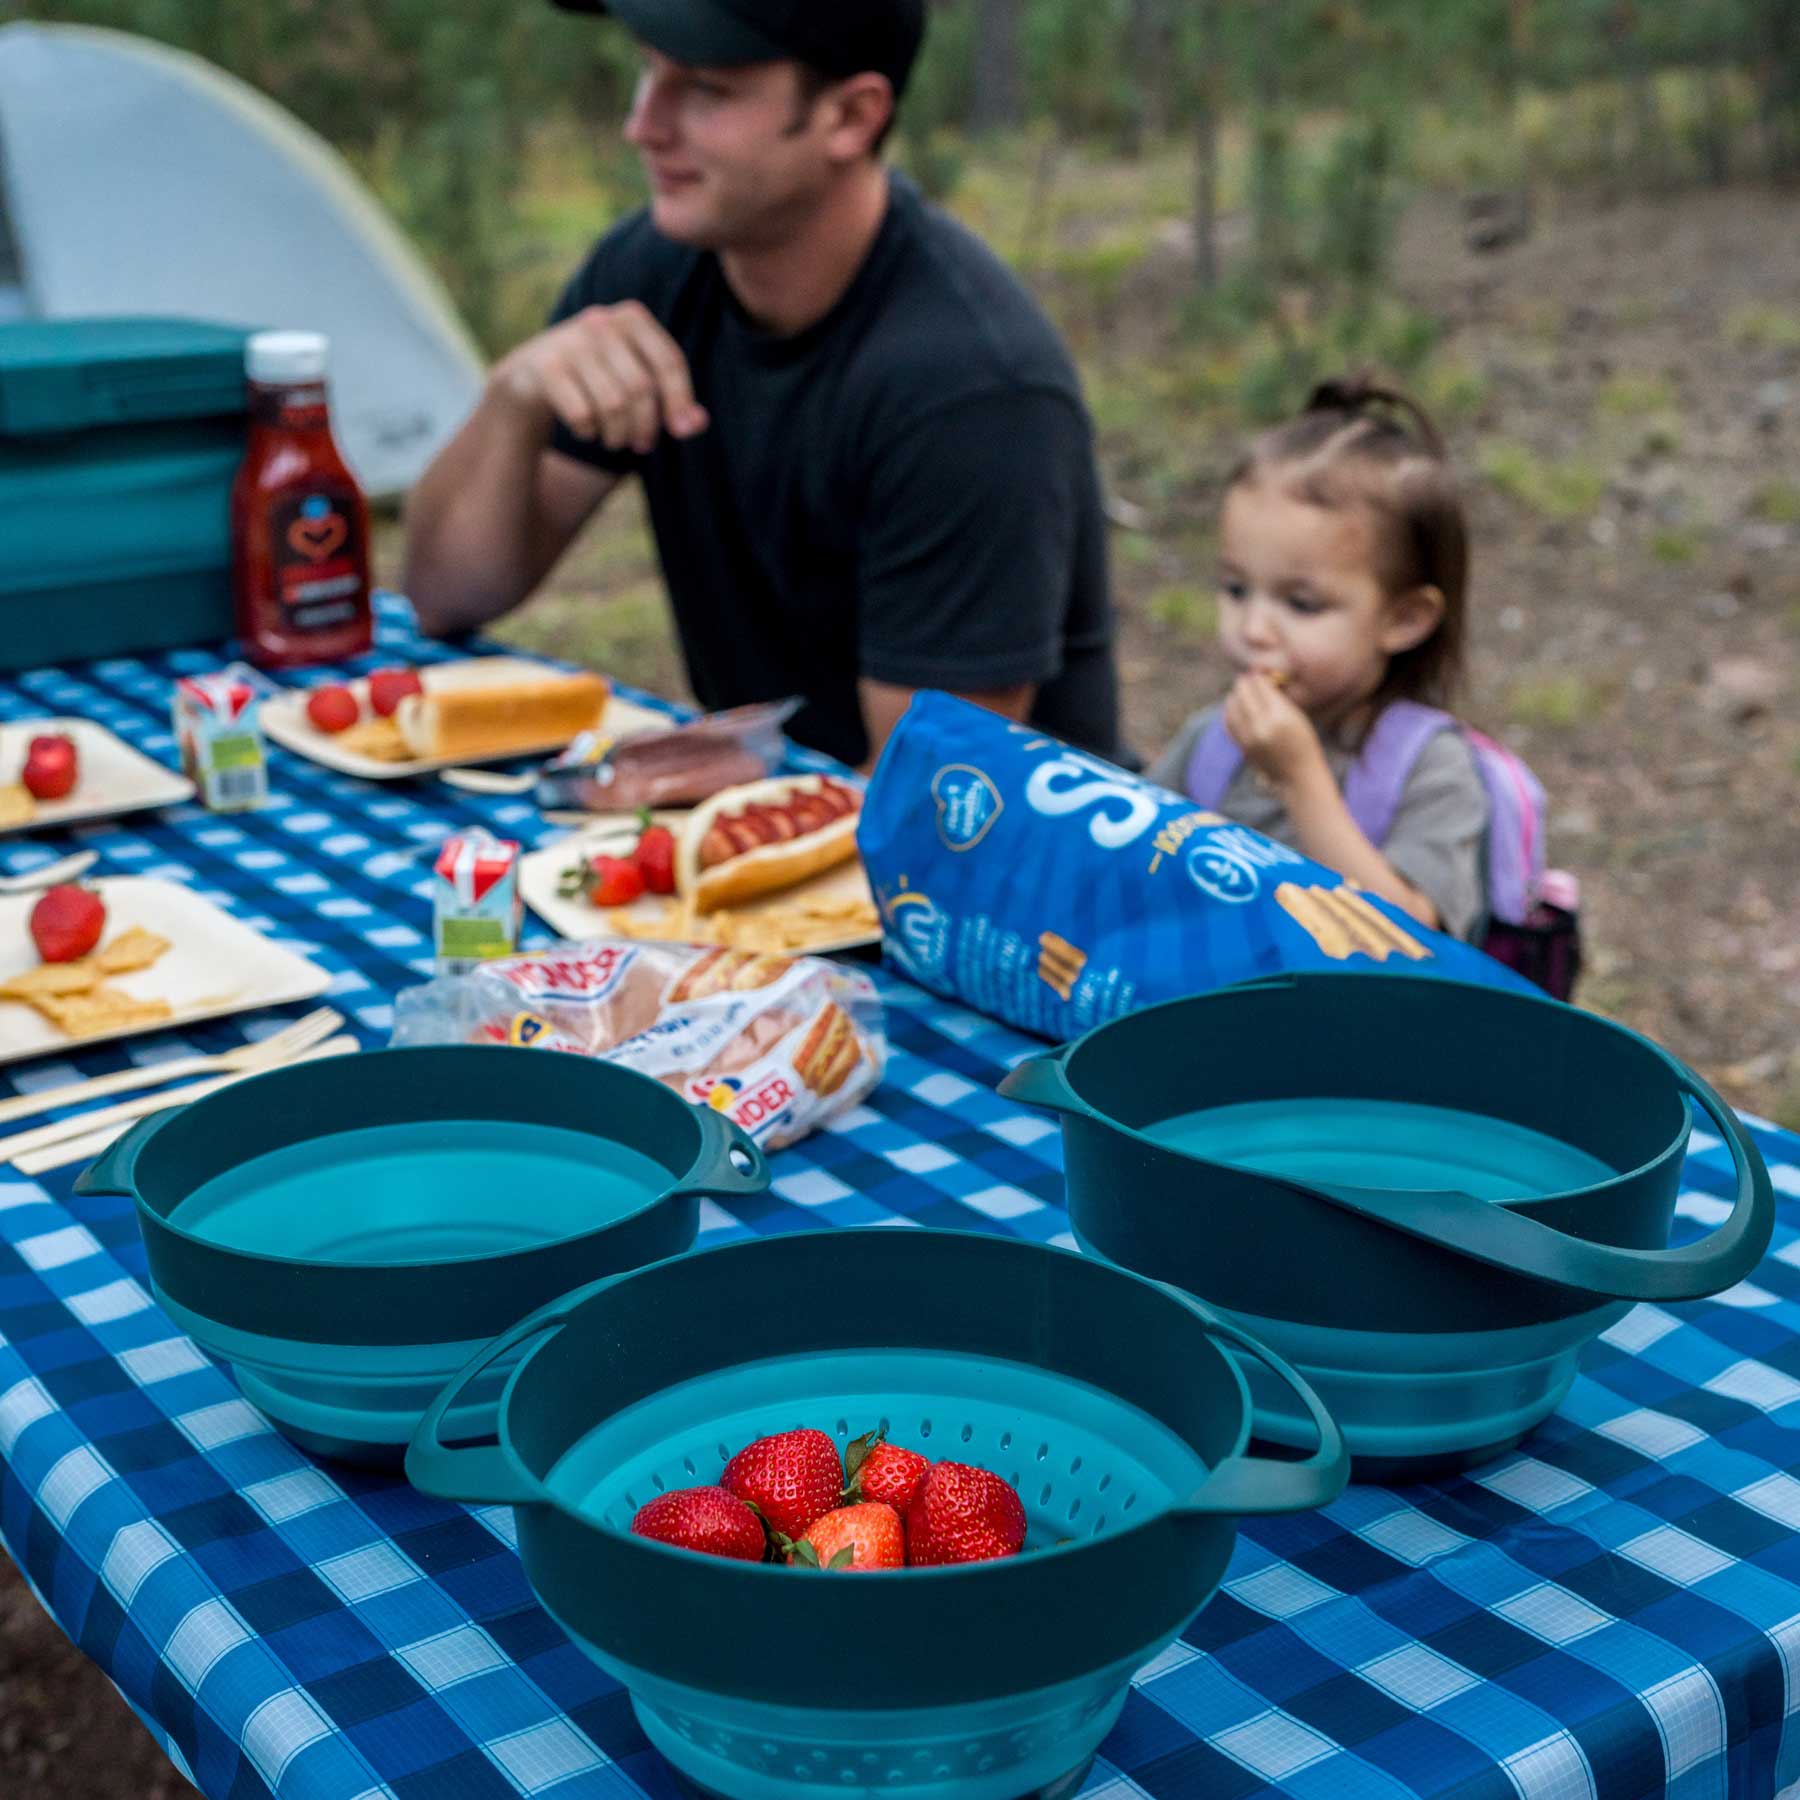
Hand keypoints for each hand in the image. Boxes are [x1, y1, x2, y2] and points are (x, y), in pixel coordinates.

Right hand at [489, 302, 709, 455]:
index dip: (680, 401)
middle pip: (641, 389)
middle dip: (645, 426)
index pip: (669, 362)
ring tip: (615, 440)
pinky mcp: (546, 366)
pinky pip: (582, 414)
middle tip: (641, 444)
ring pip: (613, 405)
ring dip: (618, 434)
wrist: (532, 374)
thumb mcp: (637, 380)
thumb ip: (673, 400)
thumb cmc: (599, 378)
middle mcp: (602, 322)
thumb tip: (697, 423)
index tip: (681, 432)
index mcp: (632, 318)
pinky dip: (588, 431)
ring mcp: (571, 341)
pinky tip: (586, 429)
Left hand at [1222, 672, 1326, 791]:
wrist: (1298, 775)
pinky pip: (1228, 723)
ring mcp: (1249, 738)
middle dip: (1244, 683)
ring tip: (1240, 691)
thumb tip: (1258, 679)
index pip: (1260, 686)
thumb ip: (1277, 699)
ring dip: (1234, 695)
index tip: (1257, 673)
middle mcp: (1261, 726)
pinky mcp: (1242, 747)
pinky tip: (1234, 707)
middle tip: (1246, 679)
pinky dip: (1229, 711)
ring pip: (1232, 706)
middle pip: (1243, 694)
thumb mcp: (1297, 716)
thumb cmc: (1303, 743)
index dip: (1257, 677)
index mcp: (1279, 716)